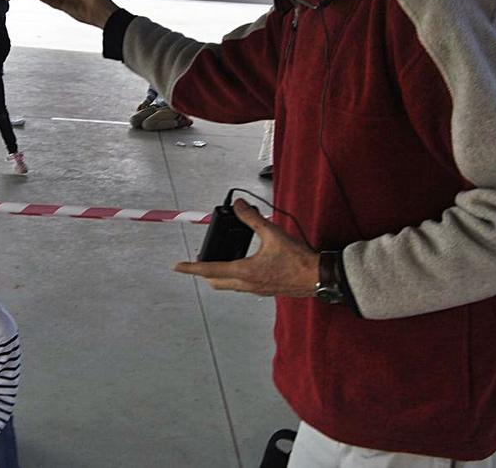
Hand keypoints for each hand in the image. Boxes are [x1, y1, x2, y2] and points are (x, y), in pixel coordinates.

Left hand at [173, 199, 318, 296]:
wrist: (318, 277)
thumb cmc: (298, 259)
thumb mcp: (273, 234)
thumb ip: (253, 219)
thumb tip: (240, 205)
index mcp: (245, 271)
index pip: (210, 270)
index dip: (191, 268)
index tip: (177, 266)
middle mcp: (247, 284)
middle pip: (215, 281)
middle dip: (204, 272)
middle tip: (198, 261)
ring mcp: (256, 289)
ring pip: (228, 285)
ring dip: (219, 274)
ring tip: (217, 260)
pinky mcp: (264, 290)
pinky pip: (242, 285)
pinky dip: (234, 276)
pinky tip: (242, 264)